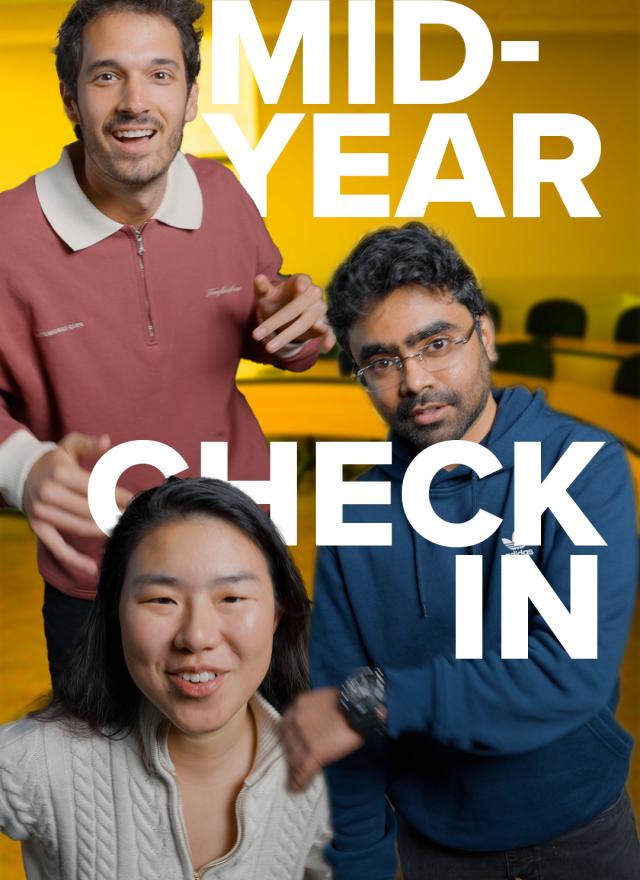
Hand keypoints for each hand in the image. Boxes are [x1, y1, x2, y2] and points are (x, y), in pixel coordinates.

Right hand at [22, 432, 131, 576]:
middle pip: (91, 510)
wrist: (22, 473)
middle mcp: (49, 494)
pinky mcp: (38, 528)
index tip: (134, 501)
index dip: (118, 497)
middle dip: (114, 514)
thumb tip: (106, 440)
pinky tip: (92, 568)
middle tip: (130, 516)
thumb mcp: (70, 445)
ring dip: (103, 531)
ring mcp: (42, 513)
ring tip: (119, 529)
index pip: (97, 489)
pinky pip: (57, 548)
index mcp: (61, 473)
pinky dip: (74, 560)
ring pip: (80, 527)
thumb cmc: (55, 460)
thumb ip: (89, 444)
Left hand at [252, 274, 335, 353]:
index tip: (298, 288)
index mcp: (300, 282)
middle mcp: (313, 294)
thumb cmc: (276, 300)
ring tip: (270, 347)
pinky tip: (325, 348)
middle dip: (278, 320)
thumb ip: (262, 287)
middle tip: (257, 334)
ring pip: (307, 321)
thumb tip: (258, 278)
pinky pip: (329, 332)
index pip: (303, 280)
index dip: (301, 284)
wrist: (286, 314)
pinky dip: (328, 339)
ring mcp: (319, 310)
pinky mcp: (324, 325)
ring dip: (288, 335)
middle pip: (299, 306)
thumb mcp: (266, 295)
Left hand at [281, 687, 364, 790]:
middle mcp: (296, 720)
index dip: (288, 740)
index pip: (285, 728)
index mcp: (298, 705)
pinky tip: (296, 789)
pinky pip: (303, 771)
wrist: (359, 708)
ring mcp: (304, 737)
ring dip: (295, 768)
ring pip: (294, 758)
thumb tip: (311, 724)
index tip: (290, 748)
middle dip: (291, 755)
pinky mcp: (315, 752)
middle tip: (294, 764)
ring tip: (297, 778)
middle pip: (287, 744)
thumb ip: (310, 710)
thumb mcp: (321, 698)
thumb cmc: (345, 702)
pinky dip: (299, 782)